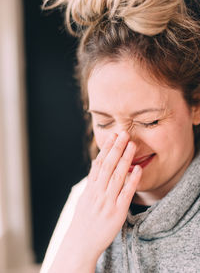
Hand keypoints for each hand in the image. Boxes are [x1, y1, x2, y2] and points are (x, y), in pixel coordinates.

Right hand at [49, 131, 141, 272]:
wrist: (81, 242)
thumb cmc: (84, 219)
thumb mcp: (84, 198)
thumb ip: (93, 181)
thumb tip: (98, 164)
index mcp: (90, 188)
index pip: (99, 163)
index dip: (106, 148)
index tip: (113, 135)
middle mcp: (98, 192)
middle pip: (108, 165)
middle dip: (116, 148)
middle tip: (124, 133)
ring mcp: (108, 201)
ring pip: (117, 175)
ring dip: (125, 159)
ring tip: (132, 144)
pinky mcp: (117, 211)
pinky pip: (126, 193)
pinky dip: (132, 180)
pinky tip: (137, 168)